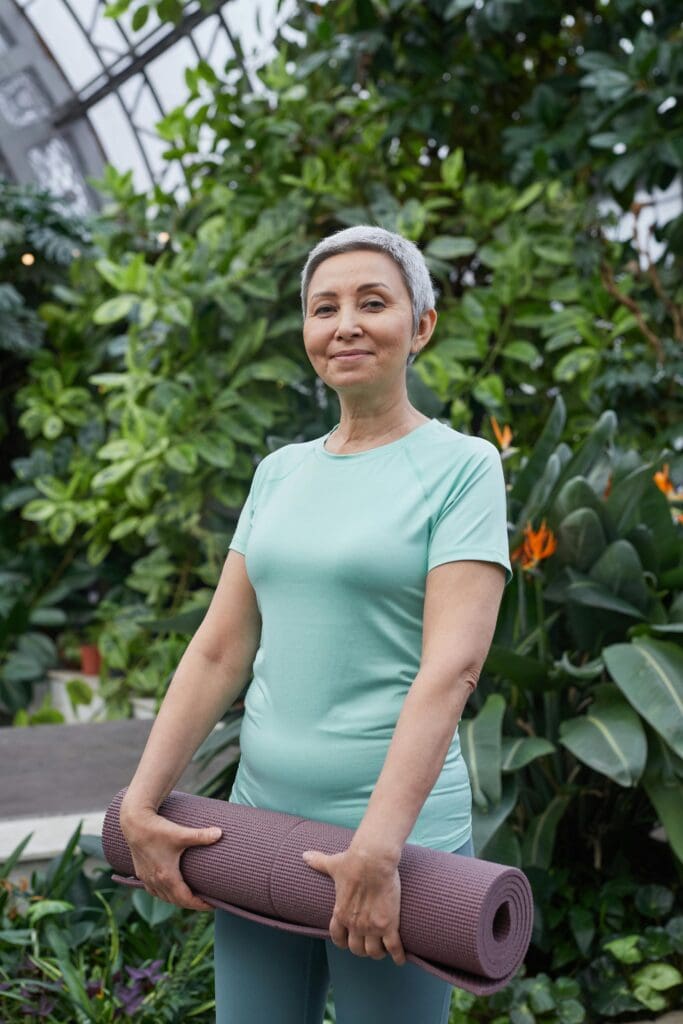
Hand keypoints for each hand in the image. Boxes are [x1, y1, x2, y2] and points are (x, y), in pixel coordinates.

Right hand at [120, 805, 221, 911]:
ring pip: (164, 897)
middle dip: (191, 903)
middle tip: (206, 901)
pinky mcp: (141, 873)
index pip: (186, 899)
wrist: (134, 823)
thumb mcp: (181, 834)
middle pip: (176, 901)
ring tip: (192, 896)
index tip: (212, 904)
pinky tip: (170, 888)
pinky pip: (154, 891)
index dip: (200, 904)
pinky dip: (165, 894)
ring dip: (178, 900)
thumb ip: (201, 836)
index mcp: (167, 876)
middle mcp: (155, 881)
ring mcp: (147, 879)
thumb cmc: (158, 829)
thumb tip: (220, 833)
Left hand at [302, 846, 405, 965]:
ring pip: (374, 952)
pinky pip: (393, 948)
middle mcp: (354, 924)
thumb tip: (305, 855)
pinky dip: (397, 956)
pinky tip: (399, 958)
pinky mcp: (389, 924)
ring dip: (378, 952)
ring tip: (384, 949)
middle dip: (362, 949)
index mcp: (340, 913)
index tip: (349, 941)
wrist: (372, 860)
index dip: (344, 942)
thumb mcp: (333, 865)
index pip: (338, 938)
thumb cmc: (353, 861)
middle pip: (357, 949)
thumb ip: (319, 863)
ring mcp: (372, 927)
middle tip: (369, 944)